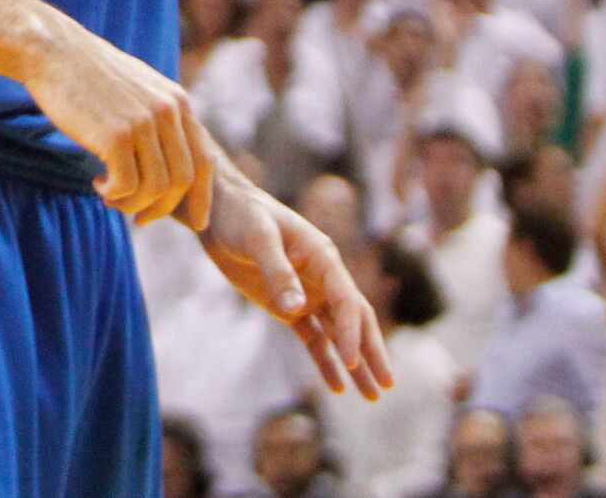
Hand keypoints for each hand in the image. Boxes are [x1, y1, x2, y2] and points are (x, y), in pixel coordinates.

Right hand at [21, 17, 220, 228]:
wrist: (54, 51)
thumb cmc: (91, 75)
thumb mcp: (139, 88)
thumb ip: (161, 117)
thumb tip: (172, 160)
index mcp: (177, 102)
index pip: (203, 161)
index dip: (202, 197)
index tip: (195, 223)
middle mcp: (168, 111)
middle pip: (181, 181)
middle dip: (161, 208)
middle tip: (137, 217)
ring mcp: (143, 122)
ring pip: (154, 189)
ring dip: (132, 204)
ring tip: (110, 196)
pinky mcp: (115, 135)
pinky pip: (126, 186)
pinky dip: (113, 194)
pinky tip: (97, 183)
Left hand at [198, 165, 392, 397]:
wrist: (217, 210)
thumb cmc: (241, 214)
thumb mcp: (258, 237)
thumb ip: (277, 271)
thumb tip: (297, 308)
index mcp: (322, 256)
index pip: (346, 300)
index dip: (351, 331)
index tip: (353, 361)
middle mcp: (321, 277)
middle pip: (354, 319)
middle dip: (371, 352)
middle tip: (388, 386)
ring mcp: (306, 293)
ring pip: (337, 333)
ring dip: (355, 363)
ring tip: (371, 396)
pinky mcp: (287, 306)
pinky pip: (313, 337)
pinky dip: (326, 361)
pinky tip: (336, 387)